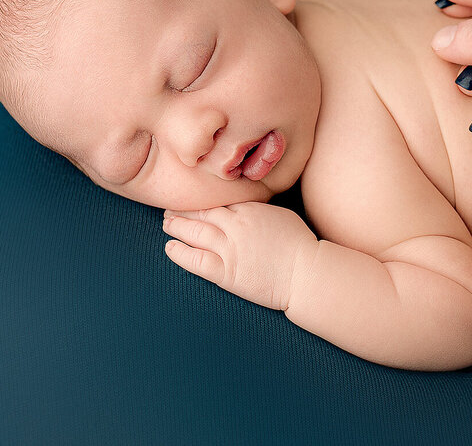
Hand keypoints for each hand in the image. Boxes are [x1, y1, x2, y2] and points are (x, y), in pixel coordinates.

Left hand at [163, 203, 318, 310]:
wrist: (306, 273)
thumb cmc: (300, 245)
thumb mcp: (281, 215)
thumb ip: (259, 210)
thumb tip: (245, 208)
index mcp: (249, 209)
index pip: (216, 201)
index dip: (200, 200)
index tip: (190, 199)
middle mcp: (236, 226)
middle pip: (201, 213)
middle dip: (182, 210)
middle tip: (169, 209)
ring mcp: (230, 249)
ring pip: (195, 232)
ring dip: (176, 227)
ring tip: (166, 223)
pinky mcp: (226, 272)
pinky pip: (196, 260)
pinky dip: (180, 253)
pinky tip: (170, 247)